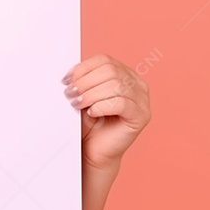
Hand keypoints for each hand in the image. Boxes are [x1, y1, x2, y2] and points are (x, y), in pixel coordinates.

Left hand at [63, 53, 151, 171]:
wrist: (94, 149)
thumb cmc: (89, 121)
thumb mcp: (85, 94)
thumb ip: (83, 79)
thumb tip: (70, 72)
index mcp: (125, 73)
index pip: (105, 60)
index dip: (83, 68)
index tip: (66, 80)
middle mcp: (138, 84)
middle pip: (110, 71)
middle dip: (85, 82)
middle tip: (70, 94)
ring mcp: (143, 100)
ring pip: (116, 86)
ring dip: (91, 94)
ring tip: (77, 104)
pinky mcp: (141, 116)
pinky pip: (121, 104)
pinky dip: (102, 106)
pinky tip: (92, 113)